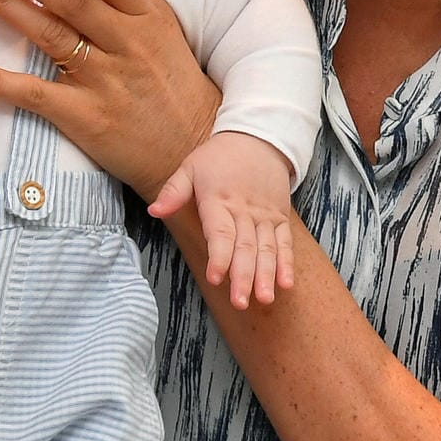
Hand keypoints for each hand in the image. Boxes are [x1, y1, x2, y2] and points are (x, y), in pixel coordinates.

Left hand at [0, 0, 219, 197]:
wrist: (192, 147)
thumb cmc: (169, 79)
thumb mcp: (161, 30)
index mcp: (146, 16)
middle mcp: (125, 43)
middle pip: (70, 1)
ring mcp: (103, 80)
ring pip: (47, 34)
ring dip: (3, 3)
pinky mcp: (84, 116)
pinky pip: (34, 94)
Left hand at [148, 131, 295, 307]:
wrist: (257, 138)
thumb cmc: (218, 156)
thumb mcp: (190, 166)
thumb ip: (173, 192)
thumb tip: (154, 212)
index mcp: (219, 200)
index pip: (220, 232)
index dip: (219, 256)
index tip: (215, 278)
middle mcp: (244, 211)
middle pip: (245, 247)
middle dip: (243, 277)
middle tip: (240, 301)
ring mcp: (264, 216)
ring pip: (267, 249)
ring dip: (266, 275)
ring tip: (265, 299)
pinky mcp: (279, 218)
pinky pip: (284, 243)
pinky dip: (286, 264)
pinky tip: (286, 284)